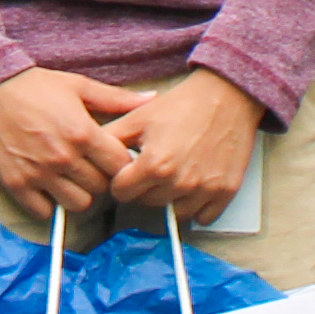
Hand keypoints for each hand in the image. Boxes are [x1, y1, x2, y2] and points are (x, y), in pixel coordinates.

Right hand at [0, 67, 123, 224]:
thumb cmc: (34, 85)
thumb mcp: (78, 86)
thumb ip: (116, 99)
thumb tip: (151, 99)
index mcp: (83, 133)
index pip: (121, 167)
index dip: (121, 165)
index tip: (112, 159)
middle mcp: (64, 158)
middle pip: (101, 189)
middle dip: (101, 180)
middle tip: (90, 168)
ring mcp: (39, 174)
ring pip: (78, 205)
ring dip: (78, 195)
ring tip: (70, 179)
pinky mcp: (16, 184)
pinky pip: (44, 212)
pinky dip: (48, 204)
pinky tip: (47, 187)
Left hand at [91, 68, 263, 225]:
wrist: (226, 96)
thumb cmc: (182, 104)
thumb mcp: (139, 117)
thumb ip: (110, 139)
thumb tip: (88, 155)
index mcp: (154, 165)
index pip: (121, 193)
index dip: (121, 180)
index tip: (129, 170)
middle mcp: (179, 182)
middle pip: (146, 203)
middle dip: (144, 189)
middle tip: (153, 167)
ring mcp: (204, 190)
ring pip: (174, 213)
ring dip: (170, 199)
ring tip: (174, 174)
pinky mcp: (226, 192)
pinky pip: (203, 217)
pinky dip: (197, 207)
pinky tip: (194, 185)